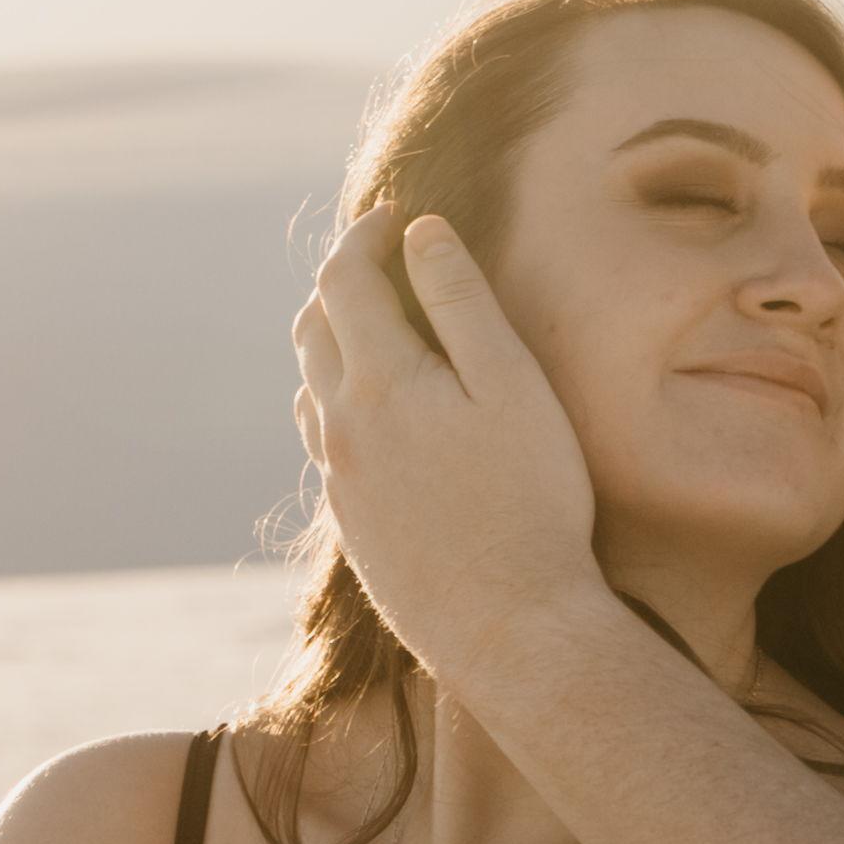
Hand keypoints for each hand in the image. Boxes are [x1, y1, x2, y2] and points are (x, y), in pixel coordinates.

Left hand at [291, 212, 602, 693]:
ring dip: (335, 340)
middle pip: (313, 327)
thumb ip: (463, 302)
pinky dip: (341, 398)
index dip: (364, 233)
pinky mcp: (349, 524)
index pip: (343, 278)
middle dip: (344, 279)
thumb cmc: (532, 501)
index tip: (395, 214)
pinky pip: (325, 439)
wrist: (512, 630)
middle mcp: (339, 428)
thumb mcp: (513, 386)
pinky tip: (382, 410)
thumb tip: (421, 230)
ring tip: (381, 323)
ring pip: (311, 385)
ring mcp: (338, 481)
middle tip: (386, 257)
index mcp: (377, 382)